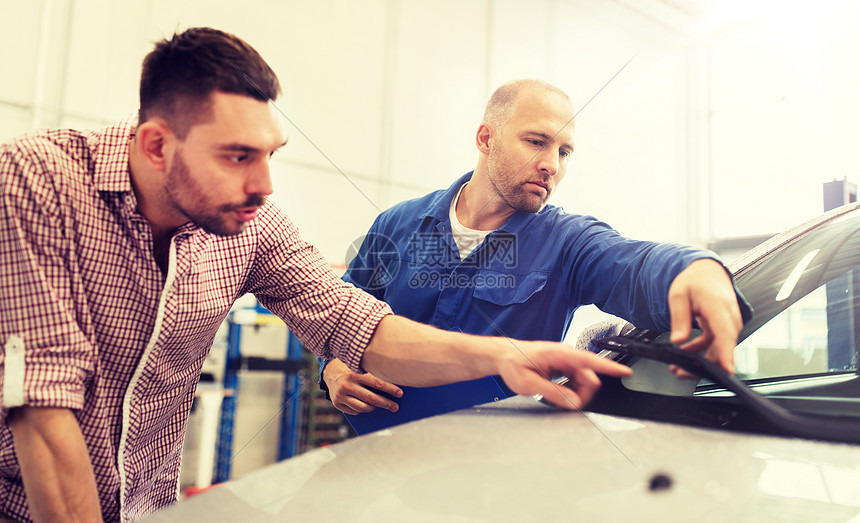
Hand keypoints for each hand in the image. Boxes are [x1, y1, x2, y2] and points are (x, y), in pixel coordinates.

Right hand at [323, 358, 402, 414]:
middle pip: (372, 398)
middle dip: (386, 403)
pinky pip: (354, 411)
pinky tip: (367, 406)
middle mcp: (348, 385)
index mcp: (356, 373)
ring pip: (363, 407)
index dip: (390, 389)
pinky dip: (362, 410)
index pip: (377, 383)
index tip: (400, 393)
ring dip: (374, 408)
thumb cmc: (351, 370)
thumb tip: (393, 383)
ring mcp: (341, 395)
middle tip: (395, 407)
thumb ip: (372, 374)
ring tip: (380, 405)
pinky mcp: (337, 403)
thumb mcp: (360, 367)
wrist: (330, 372)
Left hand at [494, 341, 632, 409]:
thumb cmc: (513, 364)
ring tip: (554, 395)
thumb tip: (573, 402)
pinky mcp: (564, 366)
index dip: (610, 367)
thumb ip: (552, 393)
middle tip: (565, 403)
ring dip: (576, 393)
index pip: (590, 360)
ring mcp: (566, 360)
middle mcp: (566, 354)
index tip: (626, 372)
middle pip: (589, 378)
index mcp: (558, 353)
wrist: (504, 356)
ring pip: (584, 381)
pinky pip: (576, 380)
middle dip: (583, 394)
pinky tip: (556, 391)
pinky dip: (571, 389)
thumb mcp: (528, 384)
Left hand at [668, 258, 742, 377]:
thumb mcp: (679, 295)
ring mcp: (728, 324)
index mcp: (718, 306)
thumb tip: (677, 340)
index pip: (726, 333)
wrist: (706, 272)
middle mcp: (728, 317)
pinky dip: (700, 352)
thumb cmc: (694, 281)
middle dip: (703, 365)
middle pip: (723, 348)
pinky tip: (685, 352)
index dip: (727, 354)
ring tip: (677, 367)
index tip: (726, 370)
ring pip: (719, 350)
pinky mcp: (724, 328)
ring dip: (700, 361)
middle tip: (679, 371)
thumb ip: (679, 318)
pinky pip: (715, 345)